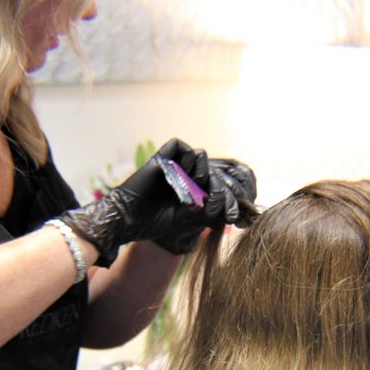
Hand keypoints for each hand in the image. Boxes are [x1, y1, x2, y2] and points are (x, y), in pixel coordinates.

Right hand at [60, 140, 255, 264]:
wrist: (130, 219)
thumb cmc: (157, 222)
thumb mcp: (191, 219)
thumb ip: (211, 210)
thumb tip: (231, 206)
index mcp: (196, 190)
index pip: (220, 186)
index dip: (232, 199)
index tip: (239, 219)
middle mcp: (188, 176)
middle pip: (215, 173)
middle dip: (226, 192)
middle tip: (231, 212)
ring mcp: (176, 165)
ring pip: (203, 159)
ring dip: (208, 175)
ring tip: (202, 190)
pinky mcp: (164, 156)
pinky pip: (183, 147)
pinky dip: (190, 158)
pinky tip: (188, 176)